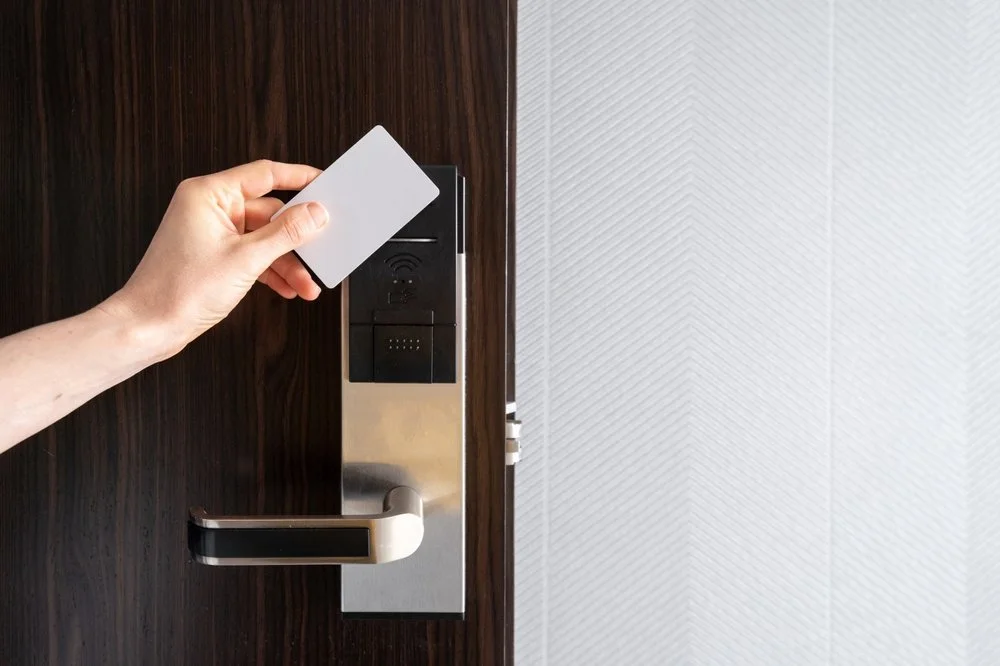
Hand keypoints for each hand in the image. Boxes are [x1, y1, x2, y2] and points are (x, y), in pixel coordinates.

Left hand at [102, 160, 327, 357]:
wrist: (148, 327)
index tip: (325, 183)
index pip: (265, 174)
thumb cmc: (178, 290)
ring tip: (306, 283)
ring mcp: (211, 232)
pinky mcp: (214, 255)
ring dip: (287, 262)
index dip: (299, 178)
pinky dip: (271, 271)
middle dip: (296, 238)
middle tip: (321, 249)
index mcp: (209, 195)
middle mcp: (209, 208)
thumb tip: (315, 213)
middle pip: (269, 212)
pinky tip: (288, 287)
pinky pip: (253, 255)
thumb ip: (286, 233)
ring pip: (264, 238)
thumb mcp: (246, 259)